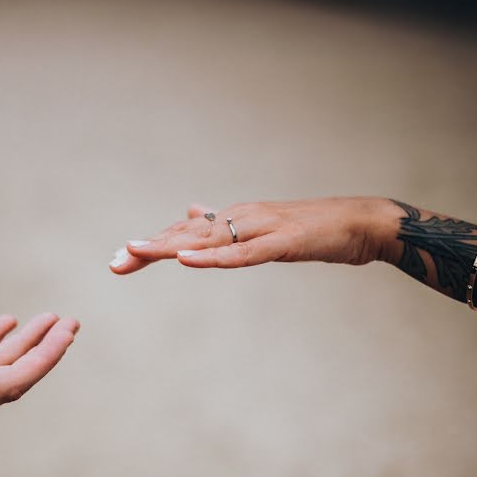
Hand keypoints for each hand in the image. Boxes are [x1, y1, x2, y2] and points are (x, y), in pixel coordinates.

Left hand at [109, 197, 402, 273]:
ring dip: (169, 246)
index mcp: (236, 218)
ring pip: (207, 240)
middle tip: (113, 262)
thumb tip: (194, 213)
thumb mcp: (265, 230)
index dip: (153, 244)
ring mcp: (261, 227)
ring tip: (134, 252)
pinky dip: (212, 258)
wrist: (362, 221)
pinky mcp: (281, 242)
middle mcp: (242, 217)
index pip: (186, 232)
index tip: (120, 258)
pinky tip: (187, 260)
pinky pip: (241, 253)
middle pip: (187, 234)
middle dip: (148, 248)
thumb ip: (228, 228)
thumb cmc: (316, 229)